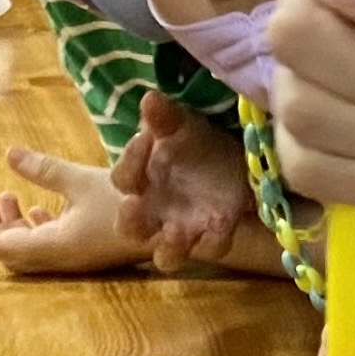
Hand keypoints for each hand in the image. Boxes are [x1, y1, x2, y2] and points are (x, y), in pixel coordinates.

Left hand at [0, 146, 150, 273]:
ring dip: (14, 226)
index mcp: (54, 245)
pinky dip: (36, 228)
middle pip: (11, 252)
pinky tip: (38, 209)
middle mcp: (60, 257)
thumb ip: (43, 168)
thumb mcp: (81, 179)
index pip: (1, 245)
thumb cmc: (127, 201)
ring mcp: (75, 256)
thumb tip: (9, 153)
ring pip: (31, 248)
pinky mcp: (87, 250)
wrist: (173, 225)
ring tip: (6, 197)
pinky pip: (50, 245)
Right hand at [119, 92, 260, 269]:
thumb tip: (149, 99)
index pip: (122, 179)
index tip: (144, 140)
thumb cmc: (192, 144)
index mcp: (141, 183)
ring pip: (166, 256)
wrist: (232, 158)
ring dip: (169, 247)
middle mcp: (155, 213)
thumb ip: (164, 117)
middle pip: (129, 229)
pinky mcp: (215, 235)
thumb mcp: (180, 125)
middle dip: (129, 220)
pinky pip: (210, 248)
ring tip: (175, 232)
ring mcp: (183, 229)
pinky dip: (212, 242)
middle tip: (135, 203)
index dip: (129, 163)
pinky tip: (218, 227)